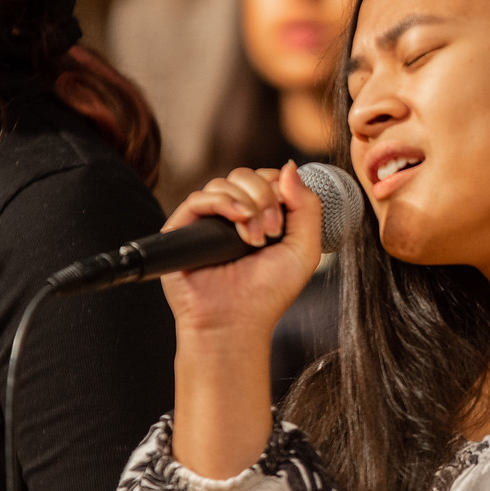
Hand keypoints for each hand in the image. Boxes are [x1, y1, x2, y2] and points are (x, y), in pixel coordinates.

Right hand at [160, 163, 325, 341]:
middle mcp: (230, 215)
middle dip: (265, 196)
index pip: (267, 178)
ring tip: (254, 239)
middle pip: (246, 175)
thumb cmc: (267, 294)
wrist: (235, 324)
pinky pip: (199, 197)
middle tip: (271, 231)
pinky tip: (239, 222)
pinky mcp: (182, 229)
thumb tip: (288, 166)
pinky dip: (223, 203)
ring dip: (247, 204)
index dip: (280, 189)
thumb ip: (307, 206)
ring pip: (224, 182)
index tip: (284, 222)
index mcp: (259, 216)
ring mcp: (206, 221)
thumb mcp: (304, 249)